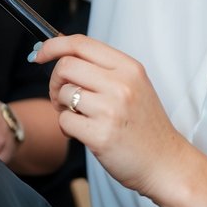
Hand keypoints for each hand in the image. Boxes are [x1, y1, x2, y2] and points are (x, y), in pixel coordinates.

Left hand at [34, 35, 188, 198]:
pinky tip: (83, 133)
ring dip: (62, 107)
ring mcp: (110, 109)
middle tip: (62, 97)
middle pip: (65, 66)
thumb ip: (103, 69)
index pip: (81, 43)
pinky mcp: (100, 135)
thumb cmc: (145, 126)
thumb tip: (60, 53)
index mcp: (128, 67)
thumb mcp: (134, 86)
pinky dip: (67, 128)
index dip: (53, 45)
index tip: (40, 54)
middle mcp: (120, 84)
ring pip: (63, 94)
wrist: (166, 163)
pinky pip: (64, 121)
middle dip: (55, 81)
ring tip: (80, 117)